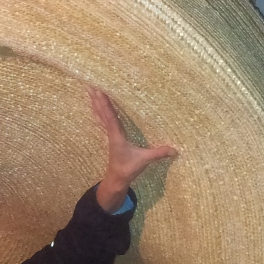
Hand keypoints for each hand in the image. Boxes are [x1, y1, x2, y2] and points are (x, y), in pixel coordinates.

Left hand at [88, 85, 176, 211]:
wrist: (116, 179)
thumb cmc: (128, 169)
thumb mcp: (144, 161)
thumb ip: (158, 153)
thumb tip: (175, 150)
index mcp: (117, 136)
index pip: (110, 116)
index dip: (106, 104)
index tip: (100, 91)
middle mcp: (111, 132)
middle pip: (101, 112)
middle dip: (96, 98)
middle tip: (89, 83)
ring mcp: (109, 134)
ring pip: (100, 114)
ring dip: (95, 101)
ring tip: (89, 89)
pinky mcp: (111, 136)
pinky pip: (103, 119)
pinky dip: (99, 110)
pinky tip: (97, 104)